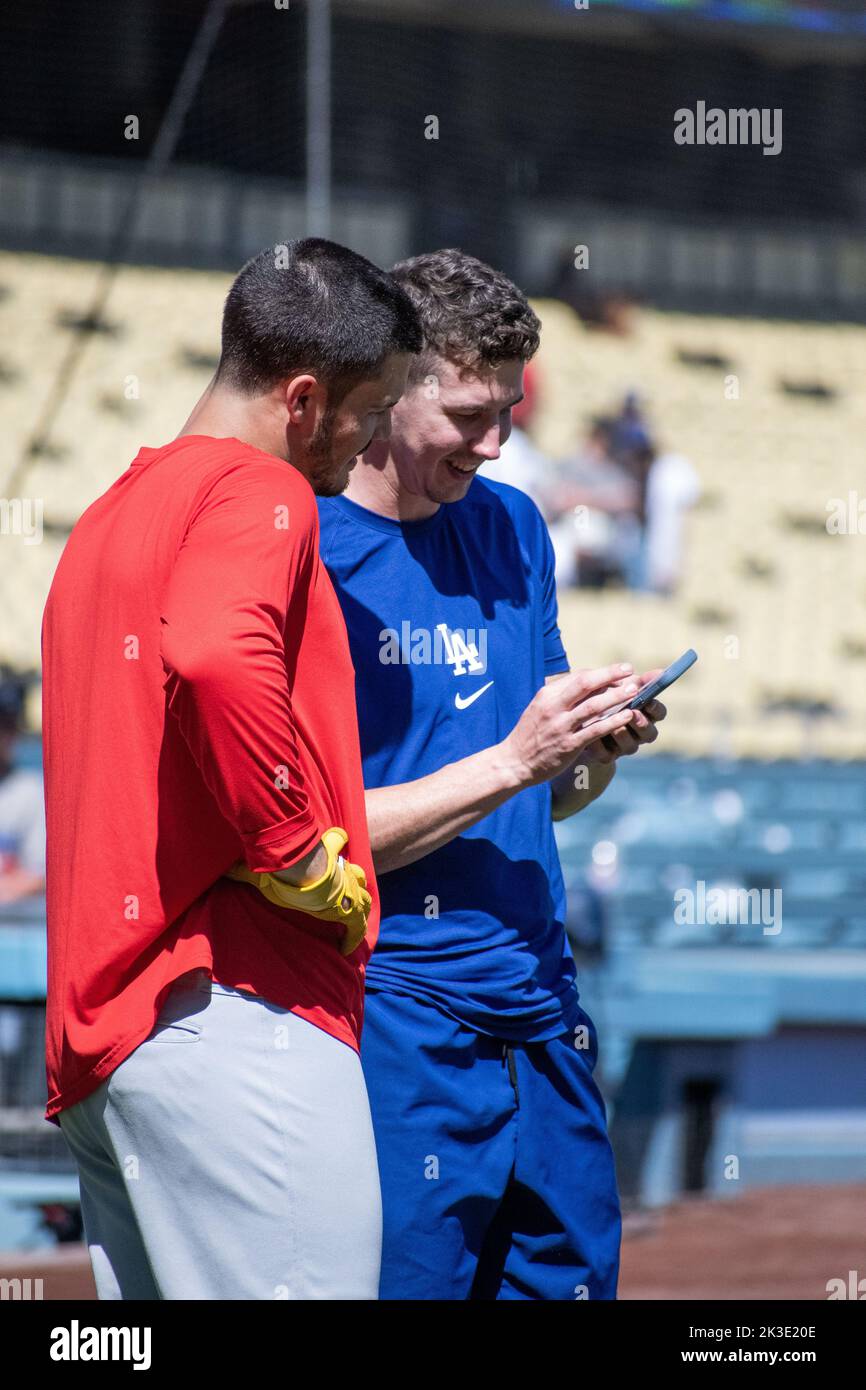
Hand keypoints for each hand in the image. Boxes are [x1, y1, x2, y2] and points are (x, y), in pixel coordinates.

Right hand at [225, 828, 370, 954]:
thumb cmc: (282, 869)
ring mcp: (346, 890)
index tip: (336, 843)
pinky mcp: (347, 909)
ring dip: (360, 906)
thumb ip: (242, 869)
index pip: (336, 842)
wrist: (298, 873)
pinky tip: (346, 949)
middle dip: (355, 882)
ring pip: (364, 896)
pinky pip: (357, 925)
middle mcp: (339, 872)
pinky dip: (353, 937)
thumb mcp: (261, 869)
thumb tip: (220, 869)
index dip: (336, 843)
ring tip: (354, 919)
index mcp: (323, 858)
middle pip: (357, 874)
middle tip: (350, 895)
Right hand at [501, 664, 642, 787]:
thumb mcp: (540, 708)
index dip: (602, 673)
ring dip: (616, 696)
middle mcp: (553, 707)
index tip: (619, 672)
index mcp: (547, 694)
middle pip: (586, 683)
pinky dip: (614, 721)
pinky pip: (595, 730)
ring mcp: (561, 726)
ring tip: (635, 691)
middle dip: (610, 674)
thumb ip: (561, 696)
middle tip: (630, 670)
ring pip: (593, 705)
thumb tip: (587, 684)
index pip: (579, 676)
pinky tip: (628, 716)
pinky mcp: (569, 745)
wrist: (514, 762)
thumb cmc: (530, 734)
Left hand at [582, 668, 666, 764]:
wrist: (579, 717)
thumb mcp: (620, 687)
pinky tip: (590, 733)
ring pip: (629, 746)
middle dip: (641, 723)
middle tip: (632, 712)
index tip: (649, 701)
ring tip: (610, 722)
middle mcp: (639, 734)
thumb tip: (661, 672)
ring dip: (620, 733)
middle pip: (649, 733)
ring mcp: (624, 747)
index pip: (659, 713)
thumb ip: (639, 681)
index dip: (655, 708)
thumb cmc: (606, 697)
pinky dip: (598, 743)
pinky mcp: (607, 757)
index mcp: (647, 715)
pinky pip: (606, 754)